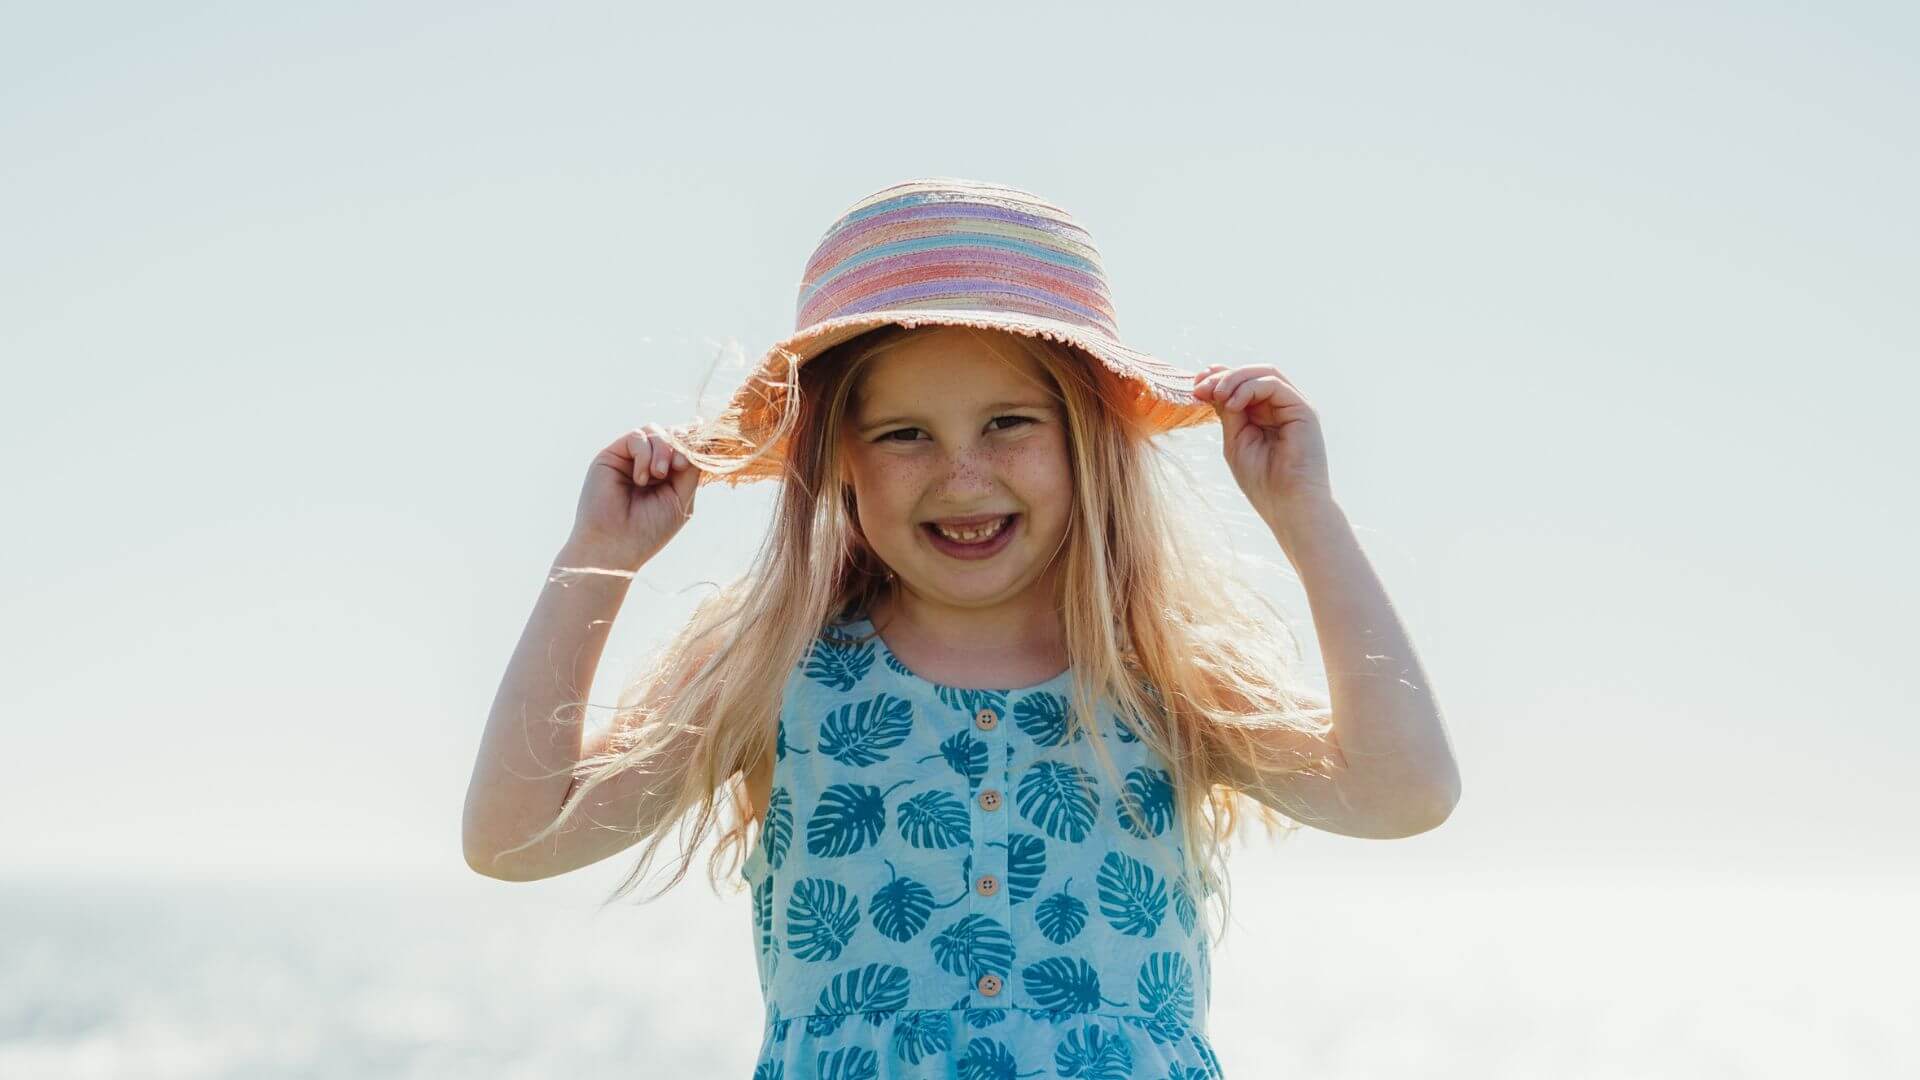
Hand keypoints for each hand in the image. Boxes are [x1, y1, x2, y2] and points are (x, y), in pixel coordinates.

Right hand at [567, 423, 701, 568]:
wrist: (614, 546)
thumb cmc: (648, 530)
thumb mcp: (680, 499)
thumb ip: (690, 470)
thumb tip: (698, 441)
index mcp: (668, 475)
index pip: (685, 447)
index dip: (695, 442)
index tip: (703, 448)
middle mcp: (649, 463)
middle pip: (672, 434)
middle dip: (680, 444)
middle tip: (679, 466)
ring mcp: (630, 458)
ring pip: (655, 431)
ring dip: (663, 450)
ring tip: (659, 475)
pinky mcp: (611, 455)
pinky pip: (636, 437)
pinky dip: (644, 454)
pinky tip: (641, 478)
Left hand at [1192, 364, 1332, 520]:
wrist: (1289, 506)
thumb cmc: (1263, 482)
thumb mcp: (1235, 441)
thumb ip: (1227, 412)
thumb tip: (1212, 385)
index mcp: (1266, 415)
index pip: (1243, 385)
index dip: (1219, 378)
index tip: (1195, 385)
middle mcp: (1282, 408)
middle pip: (1253, 374)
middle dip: (1223, 377)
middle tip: (1200, 388)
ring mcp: (1294, 407)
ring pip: (1264, 373)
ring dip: (1234, 379)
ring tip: (1216, 395)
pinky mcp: (1304, 410)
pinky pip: (1274, 384)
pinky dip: (1249, 388)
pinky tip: (1232, 404)